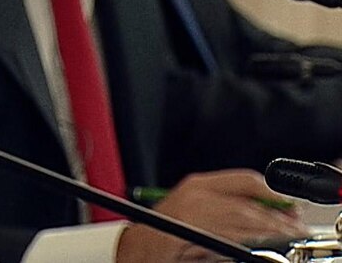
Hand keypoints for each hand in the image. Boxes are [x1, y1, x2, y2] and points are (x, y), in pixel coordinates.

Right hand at [116, 169, 309, 262]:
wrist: (137, 251)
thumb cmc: (163, 231)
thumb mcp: (193, 207)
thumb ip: (224, 203)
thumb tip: (269, 208)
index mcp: (196, 184)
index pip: (246, 180)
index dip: (274, 193)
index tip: (291, 207)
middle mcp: (195, 197)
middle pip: (249, 204)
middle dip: (277, 218)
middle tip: (296, 228)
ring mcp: (194, 218)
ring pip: (244, 221)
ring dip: (271, 231)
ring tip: (288, 238)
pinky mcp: (196, 238)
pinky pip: (233, 240)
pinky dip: (251, 243)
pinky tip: (263, 246)